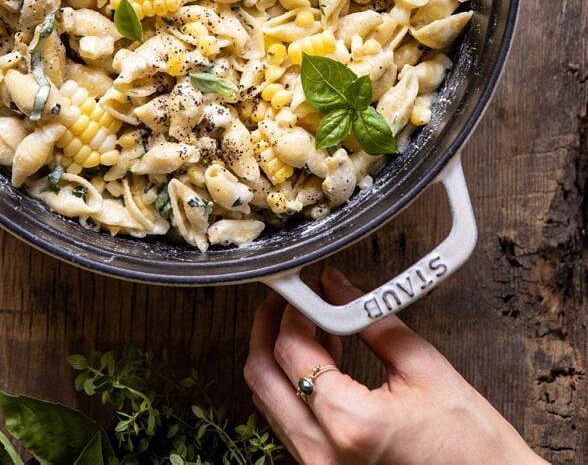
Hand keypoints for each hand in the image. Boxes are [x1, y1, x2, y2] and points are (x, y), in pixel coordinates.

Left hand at [245, 266, 546, 464]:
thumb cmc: (470, 444)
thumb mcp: (424, 367)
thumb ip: (371, 319)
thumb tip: (335, 284)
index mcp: (350, 423)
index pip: (292, 350)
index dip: (292, 310)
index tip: (304, 288)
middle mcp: (323, 455)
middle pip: (261, 378)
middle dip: (266, 330)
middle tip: (286, 300)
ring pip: (268, 403)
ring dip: (279, 358)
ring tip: (311, 327)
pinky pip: (290, 425)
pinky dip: (295, 388)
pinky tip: (324, 365)